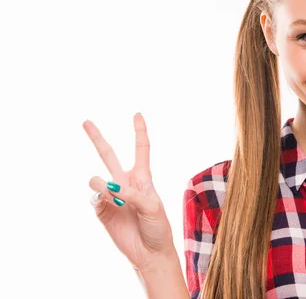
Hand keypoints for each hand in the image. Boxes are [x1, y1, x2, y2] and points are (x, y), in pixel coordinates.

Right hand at [84, 113, 174, 270]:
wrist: (150, 252)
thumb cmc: (158, 227)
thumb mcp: (152, 207)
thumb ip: (132, 193)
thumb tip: (108, 186)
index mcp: (143, 178)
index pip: (141, 149)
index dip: (139, 132)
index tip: (137, 114)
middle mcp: (125, 183)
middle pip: (109, 155)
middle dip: (97, 138)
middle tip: (85, 121)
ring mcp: (112, 197)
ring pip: (97, 179)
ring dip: (100, 181)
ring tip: (111, 192)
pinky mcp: (102, 211)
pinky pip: (95, 199)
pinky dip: (99, 198)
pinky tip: (108, 203)